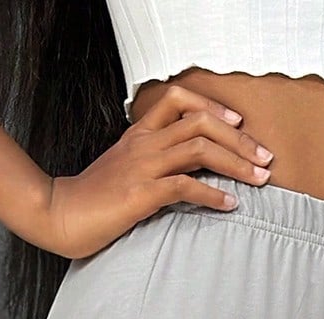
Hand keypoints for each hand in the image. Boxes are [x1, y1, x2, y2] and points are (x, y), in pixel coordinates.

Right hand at [28, 84, 274, 259]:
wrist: (59, 215)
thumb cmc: (94, 199)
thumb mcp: (125, 171)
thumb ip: (153, 164)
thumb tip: (187, 172)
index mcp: (139, 134)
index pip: (178, 99)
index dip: (211, 105)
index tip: (238, 121)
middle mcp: (143, 143)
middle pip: (199, 121)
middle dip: (239, 137)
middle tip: (264, 156)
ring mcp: (142, 166)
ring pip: (198, 149)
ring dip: (235, 162)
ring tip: (258, 178)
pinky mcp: (141, 194)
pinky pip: (185, 187)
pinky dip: (212, 194)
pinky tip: (230, 204)